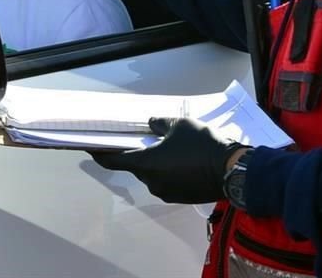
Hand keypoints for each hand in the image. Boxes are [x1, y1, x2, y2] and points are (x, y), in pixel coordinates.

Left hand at [91, 117, 244, 203]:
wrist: (231, 170)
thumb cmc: (201, 144)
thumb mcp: (179, 125)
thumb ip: (160, 124)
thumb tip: (152, 124)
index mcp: (145, 163)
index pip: (112, 160)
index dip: (99, 153)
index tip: (90, 146)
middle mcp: (151, 181)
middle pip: (135, 166)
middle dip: (137, 153)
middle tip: (142, 138)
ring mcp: (165, 192)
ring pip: (152, 174)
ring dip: (155, 162)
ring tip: (168, 147)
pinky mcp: (179, 198)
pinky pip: (166, 181)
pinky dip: (167, 171)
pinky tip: (180, 160)